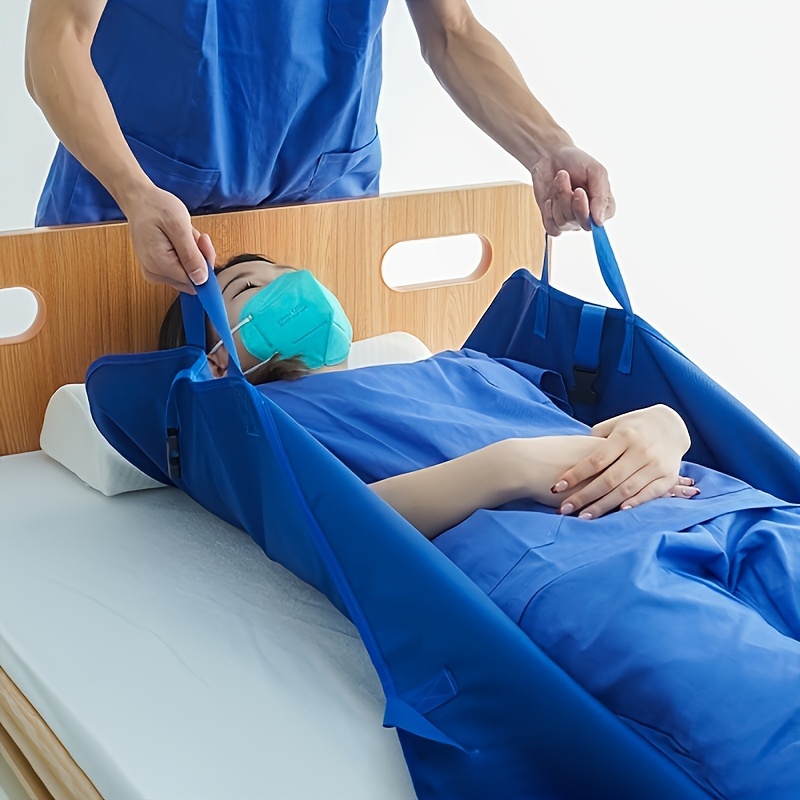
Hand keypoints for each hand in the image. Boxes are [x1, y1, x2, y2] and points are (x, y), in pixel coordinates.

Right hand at [126, 185, 215, 291]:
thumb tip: (201, 280)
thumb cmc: (156, 207)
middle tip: (193, 236)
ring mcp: (155, 272)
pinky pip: (182, 267)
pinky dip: (187, 253)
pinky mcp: (158, 268)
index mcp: (159, 265)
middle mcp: (155, 274)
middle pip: (192, 279)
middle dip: (199, 257)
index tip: (203, 243)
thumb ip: (190, 255)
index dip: (205, 264)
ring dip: (194, 253)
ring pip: (189, 273)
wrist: (139, 200)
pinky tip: (180, 239)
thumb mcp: (179, 226)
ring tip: (184, 234)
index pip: (194, 282)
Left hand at [530, 145, 614, 234]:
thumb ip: (601, 196)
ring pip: (564, 222)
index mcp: (602, 204)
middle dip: (571, 202)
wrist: (550, 156)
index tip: (580, 191)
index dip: (590, 210)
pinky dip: (548, 213)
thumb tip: (599, 222)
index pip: (600, 222)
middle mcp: (586, 215)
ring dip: (559, 198)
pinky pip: (552, 228)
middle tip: (570, 185)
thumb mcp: (595, 171)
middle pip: (582, 223)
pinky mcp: (553, 221)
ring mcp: (570, 220)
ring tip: (560, 180)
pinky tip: (549, 199)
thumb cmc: (576, 161)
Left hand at [551, 405, 692, 518]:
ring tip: (584, 516)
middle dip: (584, 496)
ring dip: (603, 506)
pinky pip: (649, 494)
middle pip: (608, 479)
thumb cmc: (634, 426)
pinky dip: (634, 503)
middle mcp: (640, 451)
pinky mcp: (668, 476)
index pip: (595, 460)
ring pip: (626, 490)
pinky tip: (617, 512)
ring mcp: (656, 465)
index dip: (575, 475)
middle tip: (565, 509)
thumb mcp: (614, 425)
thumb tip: (571, 457)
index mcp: (624, 436)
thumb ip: (595, 440)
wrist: (671, 424)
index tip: (557, 487)